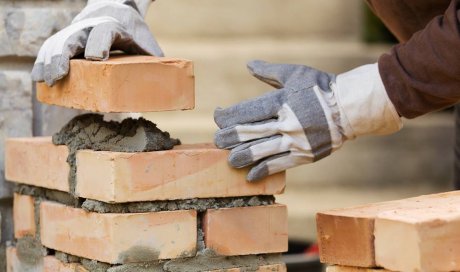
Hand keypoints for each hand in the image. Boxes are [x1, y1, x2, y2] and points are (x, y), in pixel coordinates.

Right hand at [31, 0, 162, 85]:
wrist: (116, 10)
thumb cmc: (134, 33)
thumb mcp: (147, 44)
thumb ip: (154, 61)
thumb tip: (169, 87)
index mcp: (114, 27)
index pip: (104, 32)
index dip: (99, 44)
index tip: (95, 58)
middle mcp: (92, 26)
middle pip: (74, 37)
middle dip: (65, 55)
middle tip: (60, 75)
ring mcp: (77, 31)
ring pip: (58, 42)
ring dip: (49, 61)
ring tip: (45, 81)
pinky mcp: (67, 38)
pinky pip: (51, 47)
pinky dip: (43, 61)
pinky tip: (38, 77)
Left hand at [214, 60, 401, 181]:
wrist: (350, 109)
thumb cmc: (321, 87)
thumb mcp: (296, 74)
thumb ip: (270, 71)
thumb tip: (248, 65)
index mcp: (282, 101)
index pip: (247, 111)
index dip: (227, 115)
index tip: (218, 116)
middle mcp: (287, 122)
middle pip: (250, 132)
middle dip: (229, 137)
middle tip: (216, 141)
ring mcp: (296, 141)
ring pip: (262, 151)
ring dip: (242, 156)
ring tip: (230, 161)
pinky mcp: (304, 155)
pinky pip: (280, 165)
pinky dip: (264, 171)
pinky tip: (251, 176)